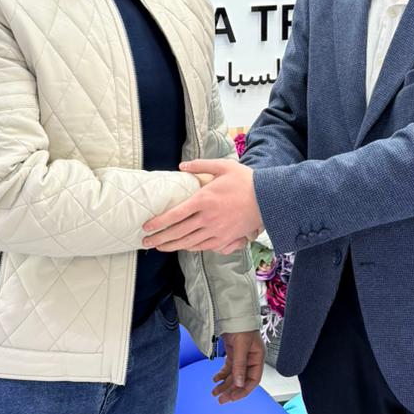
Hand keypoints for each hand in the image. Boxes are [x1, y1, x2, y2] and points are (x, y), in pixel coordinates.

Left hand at [143, 160, 262, 253]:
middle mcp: (207, 218)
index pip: (175, 214)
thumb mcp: (223, 166)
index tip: (146, 226)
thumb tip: (182, 166)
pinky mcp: (225, 239)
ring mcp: (216, 231)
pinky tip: (181, 247)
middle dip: (159, 238)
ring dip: (171, 245)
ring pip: (188, 242)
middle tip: (145, 241)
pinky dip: (189, 248)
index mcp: (204, 199)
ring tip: (159, 246)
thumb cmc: (245, 180)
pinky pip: (203, 246)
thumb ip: (200, 165)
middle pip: (178, 232)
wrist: (268, 199)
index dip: (158, 222)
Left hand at [213, 330, 265, 403]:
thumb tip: (239, 383)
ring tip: (215, 393)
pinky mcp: (233, 354)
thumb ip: (240, 365)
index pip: (253, 380)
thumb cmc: (242, 327)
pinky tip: (215, 380)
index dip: (243, 390)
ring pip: (234, 376)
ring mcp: (241, 357)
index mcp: (257, 358)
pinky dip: (222, 375)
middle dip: (231, 390)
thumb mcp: (241, 346)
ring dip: (225, 385)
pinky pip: (228, 368)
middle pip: (242, 380)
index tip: (233, 398)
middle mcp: (250, 360)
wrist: (234, 313)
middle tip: (221, 400)